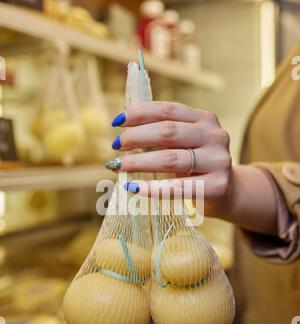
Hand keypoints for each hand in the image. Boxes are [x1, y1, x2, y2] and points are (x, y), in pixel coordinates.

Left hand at [109, 101, 231, 208]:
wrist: (227, 192)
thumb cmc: (196, 166)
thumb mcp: (185, 143)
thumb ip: (162, 134)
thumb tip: (122, 129)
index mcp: (205, 119)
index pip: (168, 110)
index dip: (139, 113)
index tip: (116, 122)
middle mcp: (214, 136)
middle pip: (168, 132)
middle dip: (136, 137)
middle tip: (115, 146)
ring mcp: (218, 160)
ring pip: (171, 159)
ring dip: (139, 162)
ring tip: (118, 166)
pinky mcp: (217, 186)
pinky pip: (178, 188)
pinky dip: (152, 188)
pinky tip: (134, 188)